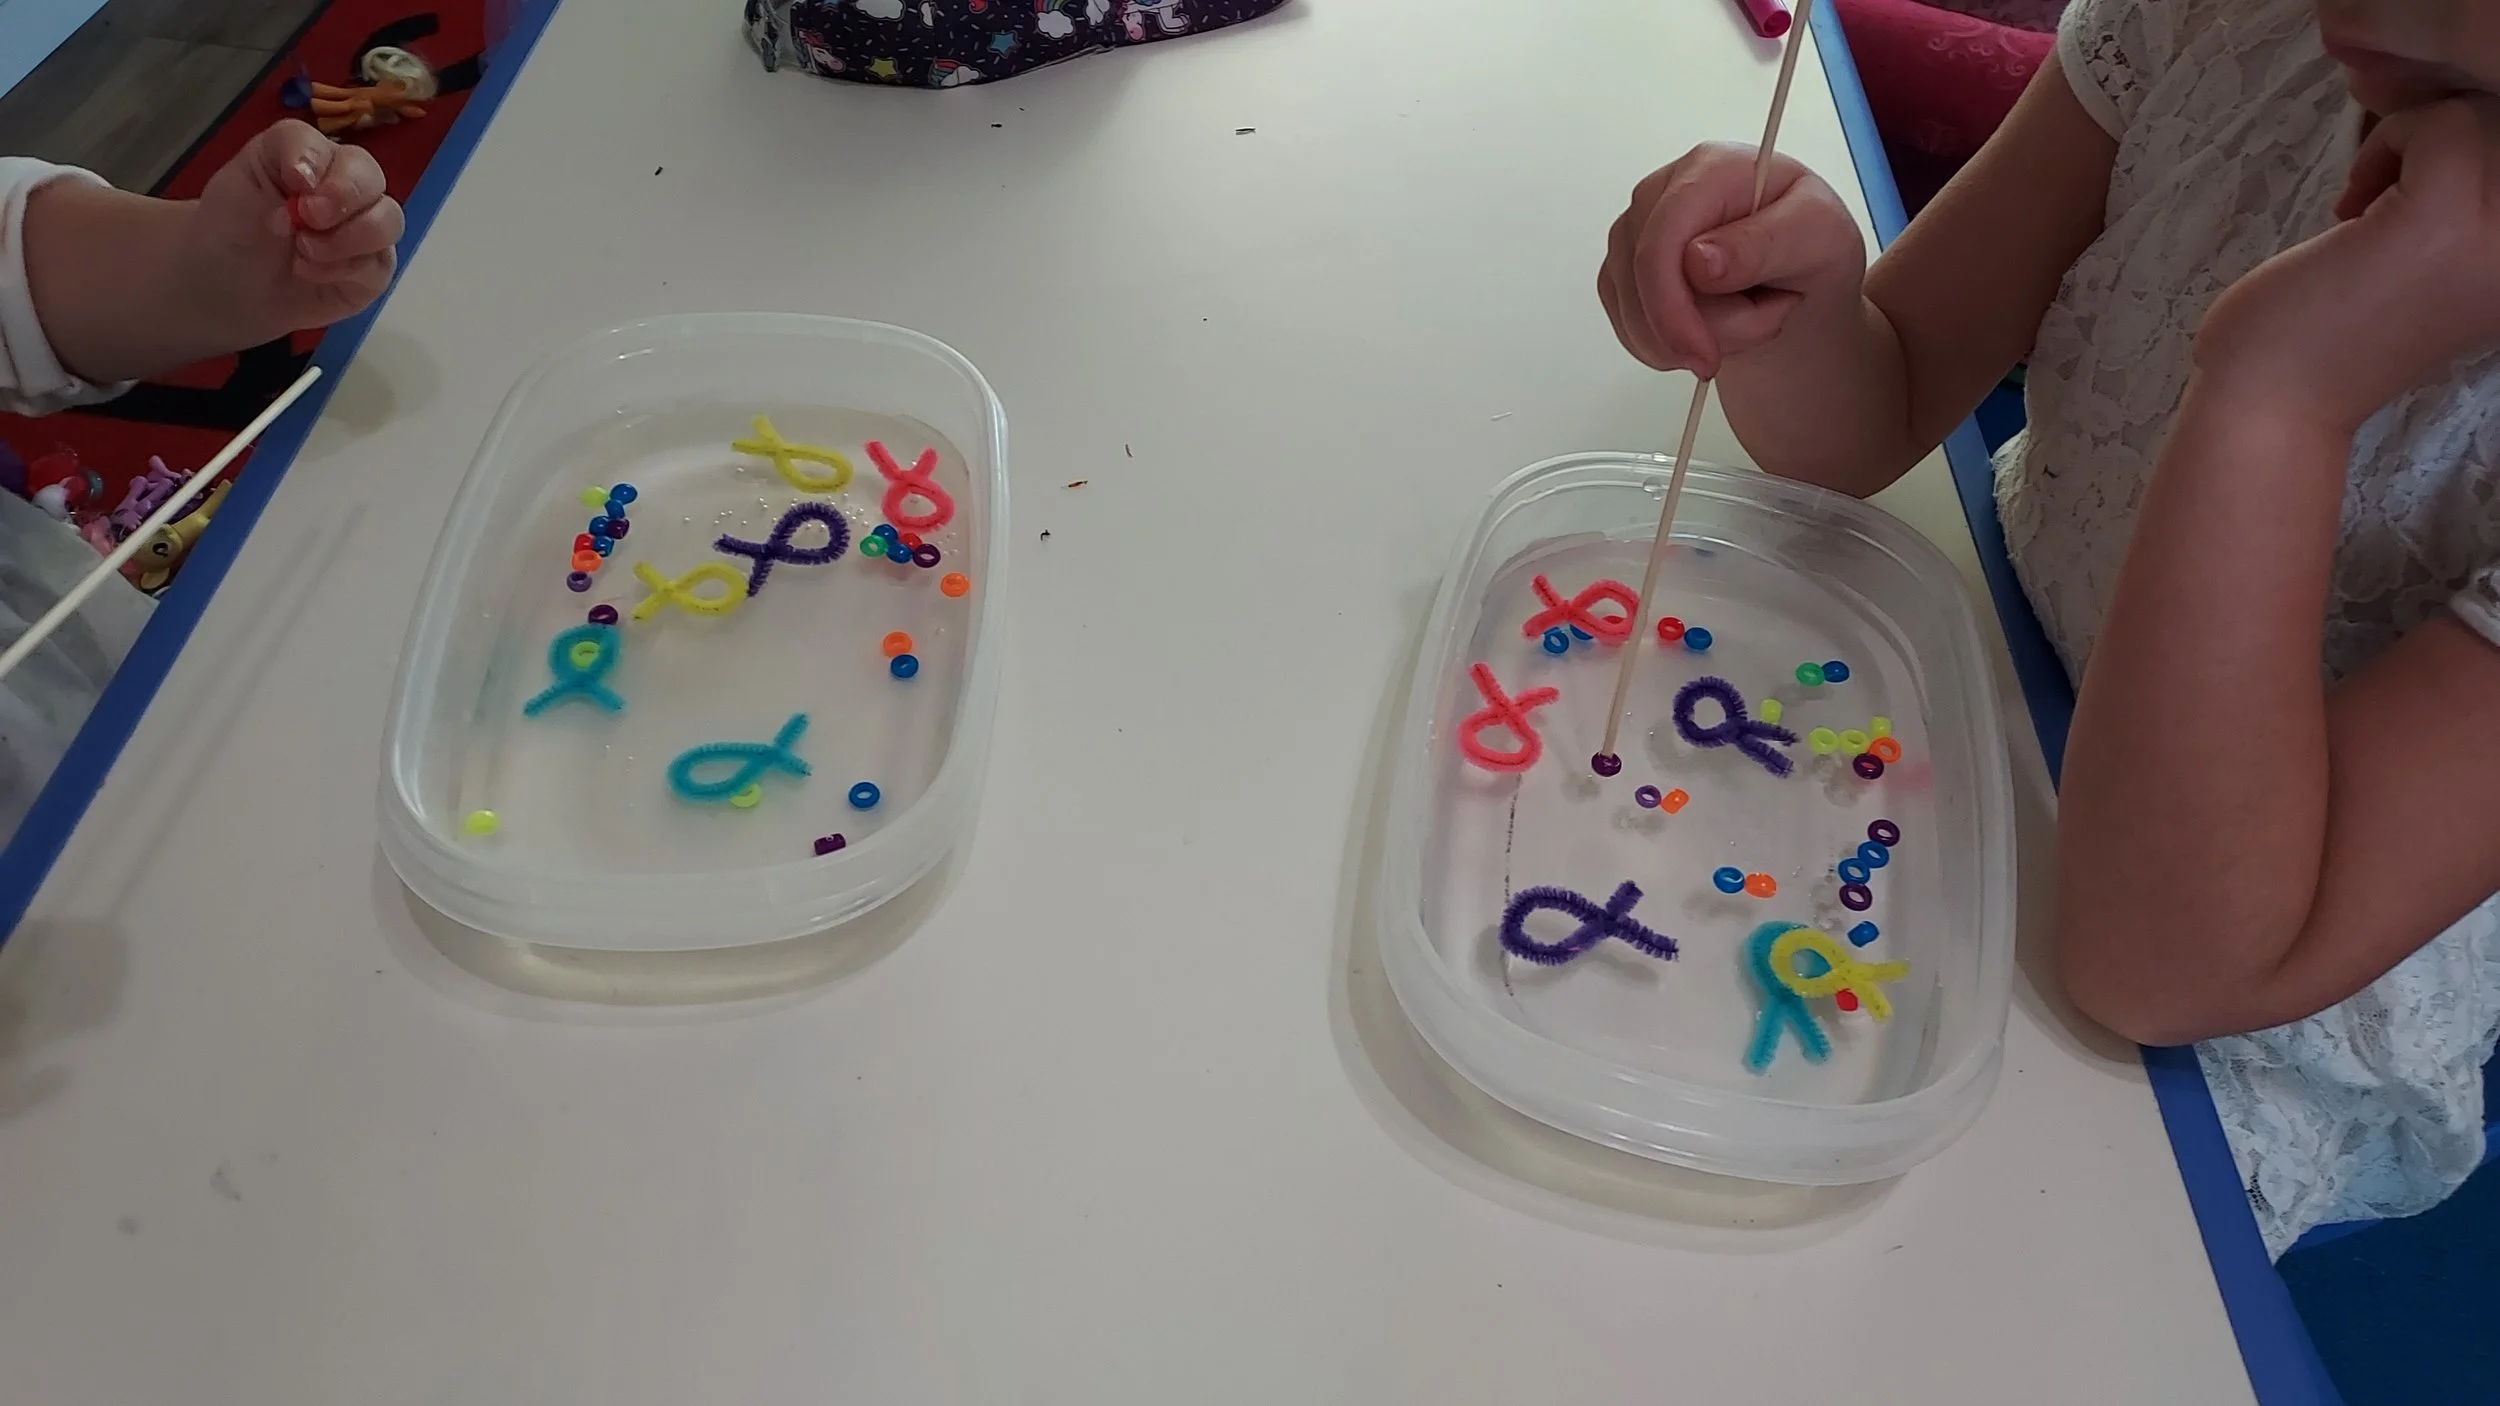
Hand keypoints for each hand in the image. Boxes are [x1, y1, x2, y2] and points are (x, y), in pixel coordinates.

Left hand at [182, 120, 404, 345]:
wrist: (224, 288)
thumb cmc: (233, 226)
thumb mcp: (244, 171)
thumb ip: (286, 149)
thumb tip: (316, 175)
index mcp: (320, 160)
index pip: (337, 144)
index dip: (322, 164)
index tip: (294, 184)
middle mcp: (350, 191)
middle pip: (372, 178)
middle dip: (343, 197)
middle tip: (306, 219)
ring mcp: (366, 231)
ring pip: (389, 221)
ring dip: (345, 238)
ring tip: (303, 252)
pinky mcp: (373, 271)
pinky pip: (380, 265)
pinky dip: (343, 270)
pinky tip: (309, 273)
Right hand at [1598, 143, 1866, 377]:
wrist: (1799, 278)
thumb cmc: (1812, 247)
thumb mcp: (1819, 238)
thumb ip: (1766, 243)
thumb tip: (1698, 260)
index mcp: (1710, 169)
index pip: (1662, 240)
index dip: (1672, 306)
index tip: (1704, 356)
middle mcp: (1661, 193)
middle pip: (1643, 282)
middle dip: (1698, 328)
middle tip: (1764, 324)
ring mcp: (1635, 233)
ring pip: (1633, 312)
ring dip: (1692, 338)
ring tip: (1749, 317)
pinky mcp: (1623, 271)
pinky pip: (1627, 328)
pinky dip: (1669, 346)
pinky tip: (1712, 328)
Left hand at [2196, 96, 2499, 433]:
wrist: (2275, 400)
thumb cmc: (2340, 332)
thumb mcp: (2448, 265)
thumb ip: (2484, 211)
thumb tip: (2489, 126)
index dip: (2473, 158)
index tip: (2412, 206)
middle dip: (2446, 145)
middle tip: (2385, 209)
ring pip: (2486, 118)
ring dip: (2416, 147)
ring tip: (2372, 214)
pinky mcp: (2448, 212)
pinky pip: (2440, 122)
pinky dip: (2387, 145)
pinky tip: (2350, 213)